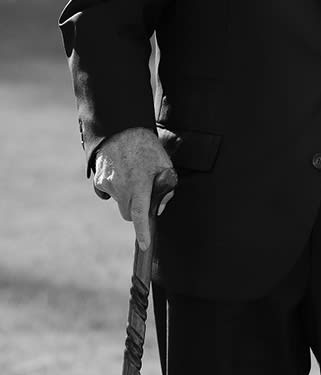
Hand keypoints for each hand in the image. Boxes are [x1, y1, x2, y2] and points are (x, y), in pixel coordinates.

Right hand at [93, 127, 175, 249]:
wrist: (122, 129)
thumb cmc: (148, 148)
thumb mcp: (165, 166)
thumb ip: (166, 189)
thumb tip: (158, 209)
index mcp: (139, 183)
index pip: (140, 214)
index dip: (143, 231)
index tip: (145, 245)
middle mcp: (121, 186)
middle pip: (128, 215)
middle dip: (137, 210)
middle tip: (145, 193)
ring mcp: (108, 184)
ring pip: (119, 204)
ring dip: (127, 197)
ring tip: (133, 175)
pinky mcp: (99, 181)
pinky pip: (109, 194)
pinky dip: (116, 190)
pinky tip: (122, 174)